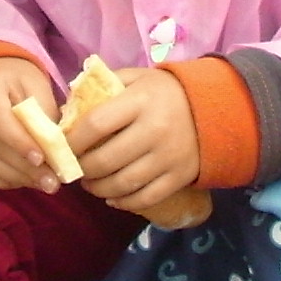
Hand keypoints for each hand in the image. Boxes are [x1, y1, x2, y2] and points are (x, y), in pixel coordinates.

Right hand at [0, 54, 62, 191]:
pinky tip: (20, 181)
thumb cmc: (11, 78)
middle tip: (52, 182)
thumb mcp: (32, 83)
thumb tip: (58, 148)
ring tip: (42, 184)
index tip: (42, 159)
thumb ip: (43, 112)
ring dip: (15, 178)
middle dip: (25, 168)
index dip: (20, 142)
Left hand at [66, 67, 204, 220]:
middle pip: (105, 160)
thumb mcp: (137, 78)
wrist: (216, 108)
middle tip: (75, 169)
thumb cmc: (166, 92)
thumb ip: (103, 87)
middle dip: (83, 169)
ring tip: (90, 184)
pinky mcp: (180, 177)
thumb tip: (67, 110)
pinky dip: (124, 202)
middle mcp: (154, 130)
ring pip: (123, 183)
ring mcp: (168, 157)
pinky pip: (145, 197)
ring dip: (99, 189)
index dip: (73, 140)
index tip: (64, 147)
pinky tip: (113, 198)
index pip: (96, 124)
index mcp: (140, 101)